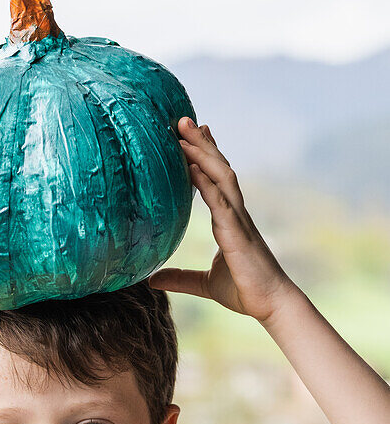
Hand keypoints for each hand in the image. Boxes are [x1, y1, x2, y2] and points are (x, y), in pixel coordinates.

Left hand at [148, 118, 296, 323]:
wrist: (271, 305)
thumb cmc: (244, 291)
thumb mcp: (204, 284)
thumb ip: (180, 279)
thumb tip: (151, 281)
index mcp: (229, 220)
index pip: (217, 179)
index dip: (205, 154)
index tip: (192, 134)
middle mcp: (235, 213)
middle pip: (218, 168)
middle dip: (201, 142)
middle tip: (182, 119)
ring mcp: (238, 220)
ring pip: (221, 177)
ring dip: (203, 153)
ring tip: (184, 132)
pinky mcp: (237, 234)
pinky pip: (220, 203)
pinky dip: (206, 184)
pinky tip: (191, 168)